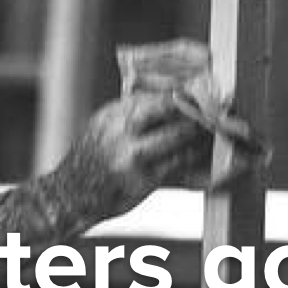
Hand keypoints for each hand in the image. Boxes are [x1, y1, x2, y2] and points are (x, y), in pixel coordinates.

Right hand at [56, 89, 216, 220]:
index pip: (156, 94)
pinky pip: (179, 164)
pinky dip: (195, 157)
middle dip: (195, 108)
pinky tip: (204, 154)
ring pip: (179, 135)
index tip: (202, 92)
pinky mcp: (143, 180)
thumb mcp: (104, 127)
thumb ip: (134, 116)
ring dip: (201, 133)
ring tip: (215, 130)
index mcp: (113, 113)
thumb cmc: (92, 161)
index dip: (183, 94)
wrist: (69, 195)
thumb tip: (173, 102)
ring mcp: (132, 155)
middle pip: (170, 108)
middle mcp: (121, 130)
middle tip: (217, 108)